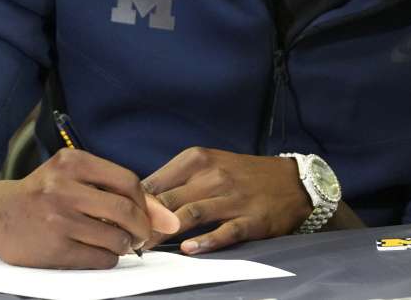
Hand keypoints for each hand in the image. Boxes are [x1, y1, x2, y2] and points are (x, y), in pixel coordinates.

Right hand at [0, 149, 178, 268]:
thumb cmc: (42, 194)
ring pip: (115, 238)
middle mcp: (63, 188)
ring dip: (125, 245)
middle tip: (141, 235)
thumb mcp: (71, 177)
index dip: (145, 203)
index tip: (148, 215)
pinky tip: (101, 252)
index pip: (128, 181)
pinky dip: (109, 258)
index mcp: (71, 163)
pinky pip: (99, 258)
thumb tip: (164, 216)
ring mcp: (57, 219)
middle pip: (125, 210)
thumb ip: (114, 189)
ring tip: (119, 243)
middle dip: (142, 227)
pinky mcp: (53, 248)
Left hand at [141, 147, 312, 254]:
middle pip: (168, 201)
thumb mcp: (210, 165)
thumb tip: (139, 202)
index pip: (155, 182)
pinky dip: (206, 241)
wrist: (293, 182)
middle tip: (124, 240)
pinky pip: (225, 231)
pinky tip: (189, 249)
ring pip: (190, 215)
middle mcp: (213, 176)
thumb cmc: (244, 175)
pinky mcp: (251, 219)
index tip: (117, 220)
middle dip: (143, 223)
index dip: (133, 203)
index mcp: (198, 159)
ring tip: (146, 248)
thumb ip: (177, 181)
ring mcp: (233, 198)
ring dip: (165, 234)